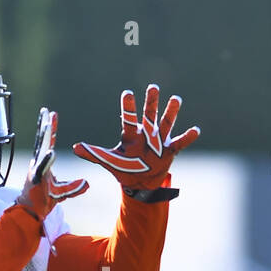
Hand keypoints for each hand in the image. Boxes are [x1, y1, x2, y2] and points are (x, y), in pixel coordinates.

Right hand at [16, 107, 87, 220]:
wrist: (32, 211)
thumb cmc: (44, 199)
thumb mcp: (63, 192)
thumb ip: (74, 187)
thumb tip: (86, 184)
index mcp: (44, 162)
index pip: (48, 141)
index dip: (50, 128)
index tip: (52, 113)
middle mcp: (38, 163)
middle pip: (43, 141)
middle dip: (45, 125)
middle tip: (47, 111)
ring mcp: (36, 170)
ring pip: (41, 150)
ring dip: (44, 137)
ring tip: (47, 124)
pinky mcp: (36, 180)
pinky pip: (42, 168)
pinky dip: (47, 161)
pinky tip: (51, 152)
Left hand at [72, 85, 200, 201]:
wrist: (139, 183)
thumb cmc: (123, 169)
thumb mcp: (108, 161)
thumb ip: (93, 153)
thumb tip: (75, 148)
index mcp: (130, 135)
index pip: (128, 117)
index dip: (128, 106)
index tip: (127, 93)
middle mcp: (146, 134)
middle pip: (149, 115)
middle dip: (151, 102)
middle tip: (153, 87)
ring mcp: (159, 141)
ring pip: (165, 124)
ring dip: (171, 113)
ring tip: (176, 99)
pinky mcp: (169, 151)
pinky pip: (180, 143)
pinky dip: (187, 137)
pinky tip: (195, 130)